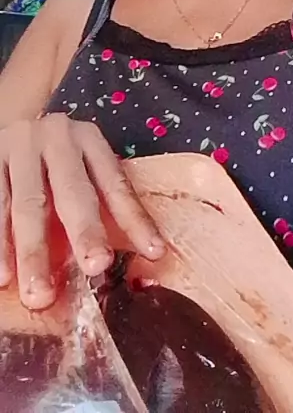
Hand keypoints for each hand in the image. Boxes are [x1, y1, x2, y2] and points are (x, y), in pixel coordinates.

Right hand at [0, 113, 164, 308]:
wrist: (11, 124)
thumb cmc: (54, 157)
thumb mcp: (81, 162)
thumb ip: (98, 198)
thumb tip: (136, 257)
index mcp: (88, 139)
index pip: (115, 184)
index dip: (135, 219)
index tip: (153, 252)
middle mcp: (55, 139)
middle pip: (71, 192)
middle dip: (84, 232)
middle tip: (96, 267)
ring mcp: (18, 149)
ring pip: (25, 205)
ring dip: (31, 252)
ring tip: (38, 293)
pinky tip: (3, 275)